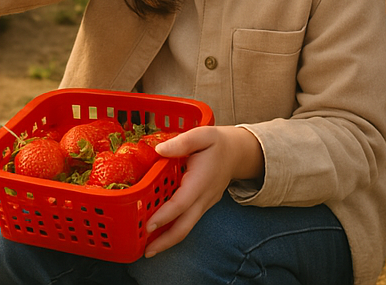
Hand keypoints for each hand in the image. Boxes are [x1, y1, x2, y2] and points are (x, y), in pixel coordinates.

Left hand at [143, 126, 263, 256]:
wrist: (239, 154)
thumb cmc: (218, 143)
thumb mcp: (203, 134)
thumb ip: (182, 142)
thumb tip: (159, 150)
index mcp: (201, 181)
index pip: (181, 203)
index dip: (165, 216)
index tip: (148, 225)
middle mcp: (203, 197)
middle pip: (184, 226)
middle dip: (165, 241)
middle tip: (146, 251)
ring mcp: (204, 204)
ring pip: (186, 227)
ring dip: (168, 240)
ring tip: (148, 248)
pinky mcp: (203, 206)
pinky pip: (187, 222)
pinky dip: (173, 230)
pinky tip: (159, 233)